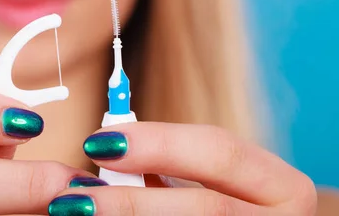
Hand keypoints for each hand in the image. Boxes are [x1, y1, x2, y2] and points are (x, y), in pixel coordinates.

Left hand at [48, 122, 316, 214]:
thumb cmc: (213, 208)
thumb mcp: (203, 182)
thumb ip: (165, 164)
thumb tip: (101, 142)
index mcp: (279, 187)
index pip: (221, 151)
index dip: (157, 143)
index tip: (97, 141)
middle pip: (206, 209)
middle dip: (131, 203)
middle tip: (70, 197)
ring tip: (72, 214)